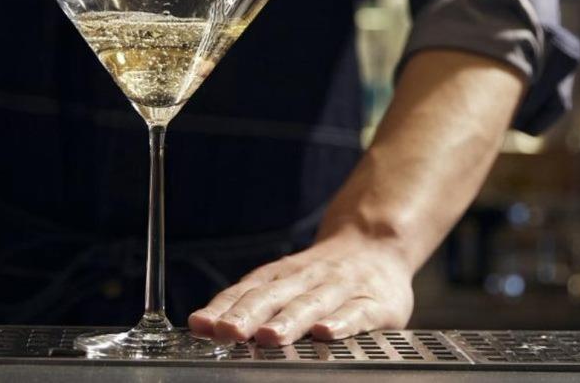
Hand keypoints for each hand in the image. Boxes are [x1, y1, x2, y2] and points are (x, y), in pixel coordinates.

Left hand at [188, 234, 414, 345]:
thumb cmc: (326, 272)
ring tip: (268, 337)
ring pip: (310, 305)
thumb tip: (207, 324)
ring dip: (287, 321)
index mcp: (283, 275)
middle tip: (227, 332)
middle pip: (273, 297)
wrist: (378, 242)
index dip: (223, 308)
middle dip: (247, 315)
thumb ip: (254, 300)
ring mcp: (341, 289)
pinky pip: (357, 313)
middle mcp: (308, 278)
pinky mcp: (375, 303)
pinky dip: (341, 323)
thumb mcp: (287, 278)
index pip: (247, 291)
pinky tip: (326, 333)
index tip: (201, 325)